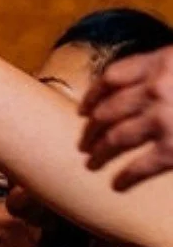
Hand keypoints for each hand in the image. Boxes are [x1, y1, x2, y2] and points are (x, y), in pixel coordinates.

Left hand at [79, 47, 172, 189]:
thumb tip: (144, 85)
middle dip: (91, 130)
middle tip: (84, 144)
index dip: (93, 96)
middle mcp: (156, 88)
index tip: (83, 109)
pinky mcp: (172, 149)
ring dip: (98, 154)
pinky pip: (138, 166)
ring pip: (114, 140)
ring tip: (92, 164)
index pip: (112, 78)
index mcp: (162, 61)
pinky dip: (124, 177)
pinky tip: (118, 185)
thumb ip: (167, 68)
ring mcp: (163, 119)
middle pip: (107, 111)